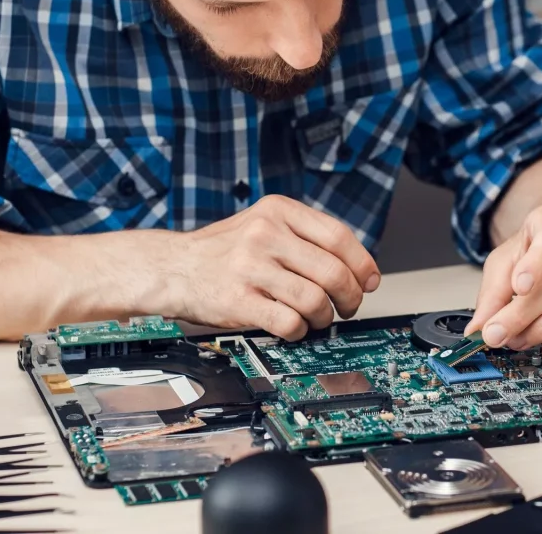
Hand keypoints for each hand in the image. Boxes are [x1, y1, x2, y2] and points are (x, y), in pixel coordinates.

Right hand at [165, 195, 379, 339]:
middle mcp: (265, 234)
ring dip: (325, 317)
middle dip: (351, 297)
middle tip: (348, 307)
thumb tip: (357, 268)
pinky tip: (294, 327)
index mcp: (278, 211)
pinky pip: (289, 322)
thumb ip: (304, 237)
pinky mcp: (238, 301)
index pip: (339, 236)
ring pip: (315, 300)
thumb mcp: (264, 224)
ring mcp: (250, 267)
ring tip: (318, 318)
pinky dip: (300, 330)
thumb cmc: (224, 251)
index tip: (370, 281)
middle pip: (333, 271)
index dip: (363, 264)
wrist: (171, 267)